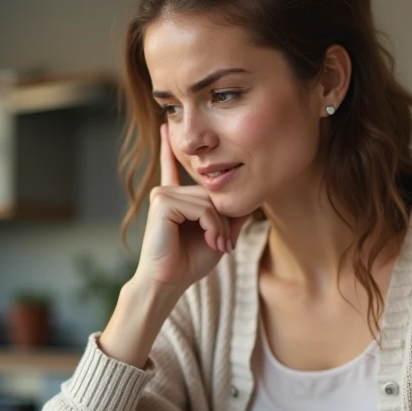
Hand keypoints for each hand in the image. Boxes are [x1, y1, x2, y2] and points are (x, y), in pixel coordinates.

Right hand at [135, 124, 247, 293]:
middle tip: (224, 245)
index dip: (170, 148)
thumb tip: (249, 197)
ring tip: (218, 246)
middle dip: (222, 222)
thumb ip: (231, 214)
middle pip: (211, 193)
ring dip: (219, 228)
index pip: (174, 167)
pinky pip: (201, 208)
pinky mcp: (162, 202)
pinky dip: (211, 227)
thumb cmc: (190, 263)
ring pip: (209, 201)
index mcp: (174, 198)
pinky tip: (210, 240)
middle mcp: (167, 192)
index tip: (165, 128)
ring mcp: (163, 194)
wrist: (169, 283)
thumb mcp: (219, 235)